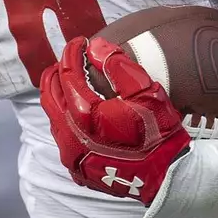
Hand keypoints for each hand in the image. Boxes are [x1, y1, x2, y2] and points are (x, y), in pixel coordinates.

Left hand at [40, 37, 190, 205]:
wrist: (167, 175)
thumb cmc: (159, 132)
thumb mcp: (147, 91)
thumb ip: (118, 65)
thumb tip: (95, 47)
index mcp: (84, 116)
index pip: (67, 74)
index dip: (72, 53)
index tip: (80, 42)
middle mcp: (69, 138)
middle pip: (50, 94)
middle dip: (58, 71)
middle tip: (71, 58)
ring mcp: (71, 156)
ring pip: (52, 115)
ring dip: (59, 93)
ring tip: (73, 80)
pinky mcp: (77, 167)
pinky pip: (61, 135)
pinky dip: (65, 116)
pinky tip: (79, 109)